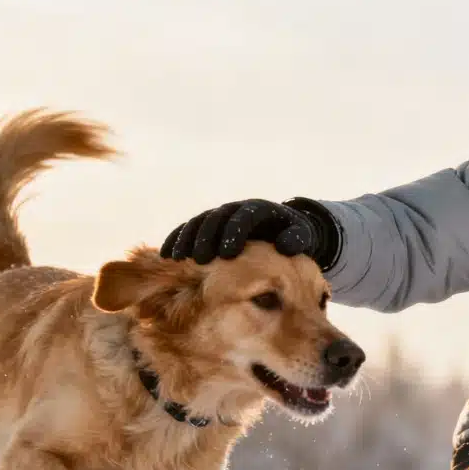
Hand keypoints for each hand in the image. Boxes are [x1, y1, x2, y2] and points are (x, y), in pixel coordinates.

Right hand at [161, 197, 337, 266]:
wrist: (281, 229)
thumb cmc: (292, 236)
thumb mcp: (301, 236)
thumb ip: (296, 240)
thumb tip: (285, 246)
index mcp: (260, 211)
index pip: (244, 217)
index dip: (234, 233)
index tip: (228, 255)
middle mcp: (237, 209)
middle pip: (217, 218)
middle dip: (207, 237)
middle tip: (201, 259)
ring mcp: (221, 215)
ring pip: (200, 222)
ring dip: (187, 238)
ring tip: (177, 257)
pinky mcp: (209, 225)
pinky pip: (190, 228)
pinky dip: (178, 238)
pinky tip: (167, 254)